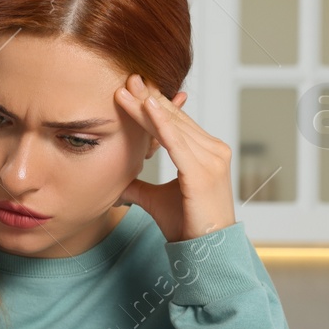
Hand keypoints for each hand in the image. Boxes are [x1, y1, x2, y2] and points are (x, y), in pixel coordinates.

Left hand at [113, 74, 235, 242]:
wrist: (205, 250)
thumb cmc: (186, 224)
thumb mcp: (156, 198)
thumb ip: (138, 185)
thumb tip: (116, 180)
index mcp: (206, 153)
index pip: (176, 123)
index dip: (154, 105)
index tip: (132, 88)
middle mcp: (213, 151)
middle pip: (174, 119)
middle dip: (149, 98)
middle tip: (127, 78)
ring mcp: (212, 159)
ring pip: (173, 127)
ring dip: (148, 106)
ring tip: (127, 89)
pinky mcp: (203, 171)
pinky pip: (178, 142)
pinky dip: (162, 124)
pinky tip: (147, 108)